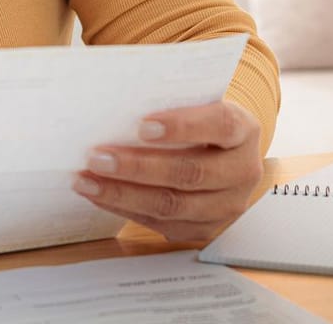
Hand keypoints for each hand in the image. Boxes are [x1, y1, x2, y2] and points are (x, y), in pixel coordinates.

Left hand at [72, 100, 264, 242]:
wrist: (223, 154)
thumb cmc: (200, 122)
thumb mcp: (198, 104)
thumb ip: (171, 103)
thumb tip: (116, 105)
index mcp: (244, 130)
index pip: (220, 125)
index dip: (182, 126)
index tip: (142, 124)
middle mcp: (242, 171)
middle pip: (191, 172)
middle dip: (138, 167)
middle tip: (97, 157)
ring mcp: (226, 205)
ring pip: (173, 204)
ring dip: (123, 194)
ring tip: (87, 180)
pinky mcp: (204, 228)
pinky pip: (161, 223)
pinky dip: (126, 209)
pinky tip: (100, 195)